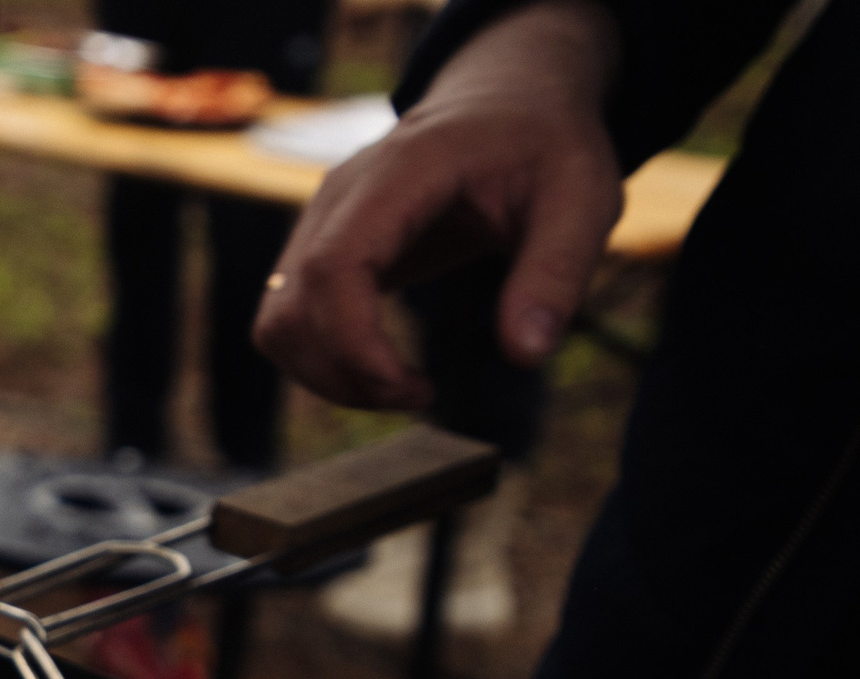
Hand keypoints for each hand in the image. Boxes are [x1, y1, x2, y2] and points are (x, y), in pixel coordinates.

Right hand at [254, 0, 623, 410]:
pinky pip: (289, 319)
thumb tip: (525, 354)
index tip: (412, 389)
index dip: (354, 344)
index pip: (333, 267)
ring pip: (278, 323)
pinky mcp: (319, 248)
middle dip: (346, 375)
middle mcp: (339, 195)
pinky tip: (382, 367)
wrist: (506, 101)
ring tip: (401, 387)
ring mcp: (319, 222)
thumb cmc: (543, 145)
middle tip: (421, 396)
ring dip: (327, 376)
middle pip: (291, 308)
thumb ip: (556, 272)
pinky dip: (324, 360)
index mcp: (398, 171)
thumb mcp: (582, 197)